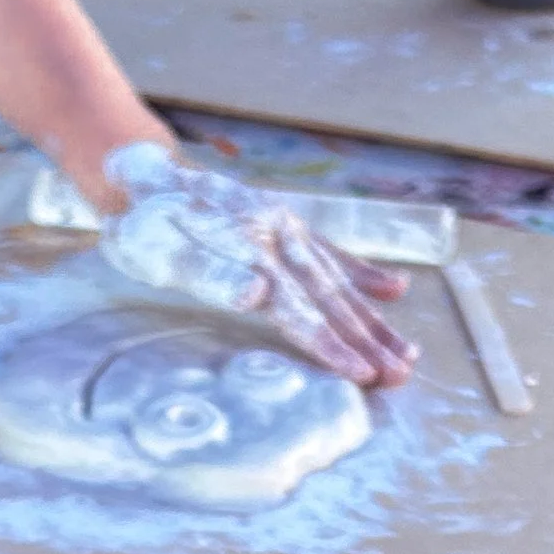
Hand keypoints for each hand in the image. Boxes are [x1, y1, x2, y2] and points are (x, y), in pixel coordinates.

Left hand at [98, 142, 417, 387]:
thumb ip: (208, 271)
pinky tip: (395, 289)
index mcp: (251, 250)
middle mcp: (279, 238)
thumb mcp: (157, 250)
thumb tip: (257, 294)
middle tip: (402, 377)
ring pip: (338, 281)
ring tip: (408, 353)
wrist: (147, 176)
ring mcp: (288, 230)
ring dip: (374, 320)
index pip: (297, 309)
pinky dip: (364, 273)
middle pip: (330, 299)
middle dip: (368, 341)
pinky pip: (332, 253)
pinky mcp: (288, 227)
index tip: (361, 375)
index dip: (330, 345)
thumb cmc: (145, 224)